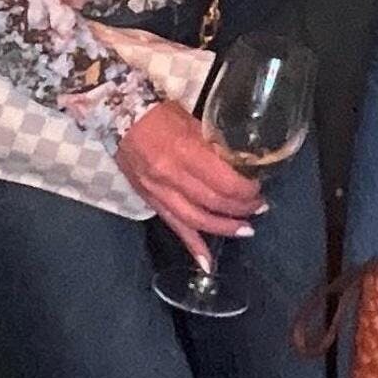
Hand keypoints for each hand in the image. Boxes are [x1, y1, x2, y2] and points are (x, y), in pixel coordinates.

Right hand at [115, 100, 263, 268]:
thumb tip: (237, 162)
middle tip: (259, 207)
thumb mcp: (191, 121)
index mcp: (185, 151)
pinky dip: (192, 246)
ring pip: (197, 220)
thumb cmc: (159, 113)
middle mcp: (172, 176)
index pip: (222, 180)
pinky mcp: (151, 201)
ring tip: (246, 229)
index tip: (258, 187)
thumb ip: (212, 144)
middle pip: (213, 202)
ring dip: (224, 227)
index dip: (245, 189)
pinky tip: (207, 263)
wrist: (118, 116)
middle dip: (241, 207)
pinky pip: (174, 227)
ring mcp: (159, 192)